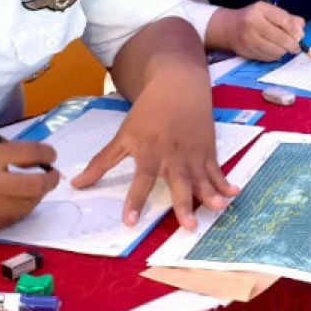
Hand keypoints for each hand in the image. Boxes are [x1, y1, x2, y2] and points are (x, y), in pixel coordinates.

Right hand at [0, 141, 59, 237]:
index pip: (27, 154)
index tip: (51, 154)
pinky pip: (8, 220)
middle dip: (48, 180)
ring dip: (35, 198)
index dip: (44, 153)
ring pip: (25, 207)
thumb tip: (18, 159)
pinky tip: (17, 205)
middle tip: (52, 175)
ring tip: (37, 191)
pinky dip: (18, 211)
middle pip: (34, 185)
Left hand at [70, 85, 237, 229]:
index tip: (130, 221)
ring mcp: (192, 154)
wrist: (178, 85)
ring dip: (211, 194)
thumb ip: (102, 162)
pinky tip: (234, 194)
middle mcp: (172, 156)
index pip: (141, 181)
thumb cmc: (148, 113)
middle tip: (189, 225)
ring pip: (202, 179)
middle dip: (184, 204)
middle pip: (178, 184)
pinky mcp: (207, 151)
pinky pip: (217, 171)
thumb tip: (76, 184)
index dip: (135, 201)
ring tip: (219, 208)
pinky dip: (225, 183)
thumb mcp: (123, 135)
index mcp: (149, 152)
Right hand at [211, 2, 305, 60]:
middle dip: (293, 44)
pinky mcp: (247, 51)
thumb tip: (302, 29)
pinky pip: (268, 57)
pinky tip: (274, 51)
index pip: (284, 20)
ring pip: (275, 50)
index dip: (295, 30)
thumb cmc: (253, 17)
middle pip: (281, 38)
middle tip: (296, 47)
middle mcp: (253, 23)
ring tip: (284, 48)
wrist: (229, 28)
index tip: (299, 35)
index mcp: (260, 10)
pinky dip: (274, 56)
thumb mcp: (269, 11)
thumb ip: (287, 18)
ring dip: (283, 51)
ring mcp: (249, 39)